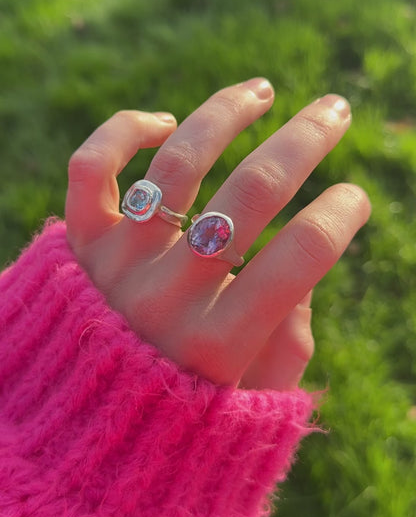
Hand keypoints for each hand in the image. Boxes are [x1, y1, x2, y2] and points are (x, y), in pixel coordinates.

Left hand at [65, 79, 370, 388]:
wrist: (84, 425)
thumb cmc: (183, 413)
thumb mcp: (253, 395)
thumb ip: (289, 336)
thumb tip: (303, 266)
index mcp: (220, 344)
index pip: (301, 258)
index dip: (340, 215)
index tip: (356, 196)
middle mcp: (166, 297)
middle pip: (251, 194)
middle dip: (306, 140)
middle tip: (336, 109)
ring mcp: (117, 263)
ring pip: (178, 161)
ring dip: (227, 114)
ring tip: (262, 91)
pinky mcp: (79, 243)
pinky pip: (92, 166)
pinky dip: (125, 131)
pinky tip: (165, 124)